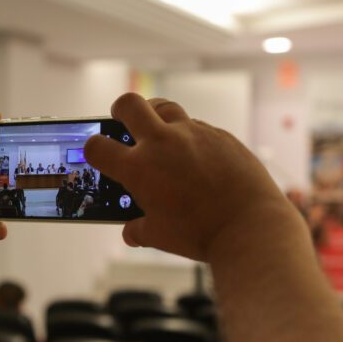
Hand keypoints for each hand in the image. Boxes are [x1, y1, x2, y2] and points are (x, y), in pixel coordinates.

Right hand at [84, 93, 299, 260]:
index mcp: (139, 168)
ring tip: (158, 132)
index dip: (92, 149)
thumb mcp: (160, 236)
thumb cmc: (201, 234)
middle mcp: (162, 143)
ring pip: (166, 108)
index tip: (98, 154)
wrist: (250, 225)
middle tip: (122, 120)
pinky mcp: (220, 135)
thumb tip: (131, 231)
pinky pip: (197, 127)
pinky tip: (195, 156)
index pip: (97, 146)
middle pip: (130, 104)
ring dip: (156, 116)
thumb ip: (139, 230)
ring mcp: (193, 134)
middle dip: (120, 110)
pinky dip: (189, 136)